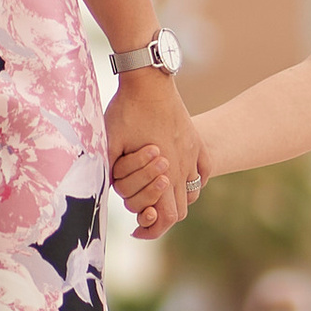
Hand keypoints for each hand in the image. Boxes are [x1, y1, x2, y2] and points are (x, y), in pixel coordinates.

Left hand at [105, 72, 205, 241]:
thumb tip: (107, 193)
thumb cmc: (126, 111)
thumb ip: (111, 172)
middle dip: (161, 215)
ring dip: (176, 198)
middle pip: (180, 209)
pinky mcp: (195, 140)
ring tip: (158, 192)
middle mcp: (182, 167)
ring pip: (192, 192)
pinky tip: (177, 175)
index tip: (137, 229)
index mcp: (163, 173)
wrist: (149, 80)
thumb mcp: (110, 143)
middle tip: (143, 211)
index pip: (167, 218)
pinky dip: (193, 179)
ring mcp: (192, 153)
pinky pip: (203, 170)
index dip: (152, 230)